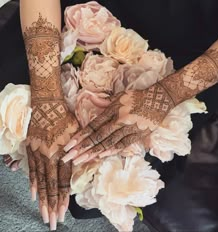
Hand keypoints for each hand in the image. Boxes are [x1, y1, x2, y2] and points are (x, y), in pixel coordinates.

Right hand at [27, 100, 77, 230]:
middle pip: (51, 186)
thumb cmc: (66, 118)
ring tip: (43, 214)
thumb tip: (79, 167)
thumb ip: (78, 151)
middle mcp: (50, 157)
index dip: (63, 198)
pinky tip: (33, 195)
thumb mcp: (78, 133)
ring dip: (42, 199)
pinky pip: (31, 170)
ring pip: (40, 182)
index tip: (63, 212)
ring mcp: (38, 154)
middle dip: (52, 205)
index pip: (64, 181)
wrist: (48, 105)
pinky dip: (32, 184)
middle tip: (52, 222)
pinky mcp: (31, 150)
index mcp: (63, 153)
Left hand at [63, 83, 175, 164]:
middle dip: (82, 149)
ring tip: (81, 161)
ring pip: (109, 143)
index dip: (80, 136)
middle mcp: (119, 121)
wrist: (160, 99)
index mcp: (113, 110)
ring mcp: (129, 129)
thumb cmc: (137, 97)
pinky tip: (101, 157)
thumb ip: (104, 101)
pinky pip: (124, 145)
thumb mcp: (120, 95)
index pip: (93, 126)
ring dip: (94, 153)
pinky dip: (112, 151)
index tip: (69, 146)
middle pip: (98, 137)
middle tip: (68, 159)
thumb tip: (90, 99)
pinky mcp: (139, 135)